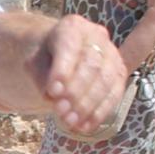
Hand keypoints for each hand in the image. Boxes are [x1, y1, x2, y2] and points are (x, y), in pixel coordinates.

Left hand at [36, 15, 128, 137]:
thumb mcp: (34, 62)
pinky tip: (85, 126)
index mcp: (72, 27)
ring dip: (88, 105)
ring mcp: (112, 55)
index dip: (62, 70)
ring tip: (70, 122)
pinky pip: (114, 94)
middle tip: (60, 112)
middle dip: (75, 92)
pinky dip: (99, 112)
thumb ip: (40, 75)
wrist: (64, 55)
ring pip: (106, 81)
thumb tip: (52, 95)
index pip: (69, 47)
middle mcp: (97, 36)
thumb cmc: (46, 58)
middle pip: (91, 65)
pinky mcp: (120, 74)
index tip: (52, 92)